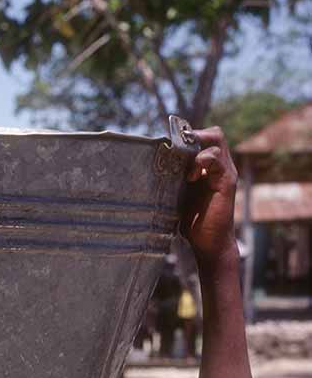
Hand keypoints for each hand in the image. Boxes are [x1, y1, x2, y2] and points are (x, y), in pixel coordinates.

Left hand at [181, 126, 237, 264]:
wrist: (209, 244)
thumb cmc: (194, 222)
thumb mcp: (179, 195)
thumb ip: (174, 178)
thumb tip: (150, 167)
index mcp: (208, 167)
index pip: (201, 139)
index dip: (186, 137)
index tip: (168, 144)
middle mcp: (219, 166)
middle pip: (213, 133)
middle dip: (194, 135)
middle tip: (177, 147)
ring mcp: (225, 172)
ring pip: (216, 139)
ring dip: (197, 146)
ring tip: (184, 166)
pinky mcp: (226, 182)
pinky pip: (216, 159)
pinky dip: (202, 161)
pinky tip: (191, 177)